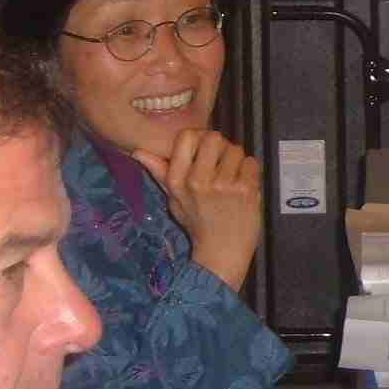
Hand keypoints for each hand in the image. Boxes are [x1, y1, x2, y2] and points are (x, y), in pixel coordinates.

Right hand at [132, 128, 263, 290]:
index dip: (199, 138)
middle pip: (214, 137)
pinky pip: (251, 162)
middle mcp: (198, 180)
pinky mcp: (245, 190)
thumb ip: (160, 173)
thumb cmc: (197, 224)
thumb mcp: (174, 199)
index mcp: (177, 180)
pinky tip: (244, 185)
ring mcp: (223, 185)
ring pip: (235, 149)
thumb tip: (138, 151)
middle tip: (221, 163)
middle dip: (220, 147)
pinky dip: (250, 171)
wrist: (221, 252)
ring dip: (236, 160)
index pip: (188, 136)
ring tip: (233, 177)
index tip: (203, 150)